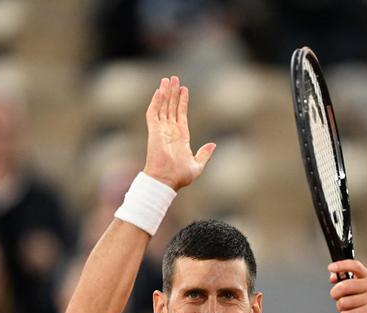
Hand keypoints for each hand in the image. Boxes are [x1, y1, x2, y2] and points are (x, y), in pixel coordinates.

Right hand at [143, 76, 215, 190]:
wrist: (166, 181)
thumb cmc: (180, 177)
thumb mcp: (197, 165)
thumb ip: (204, 154)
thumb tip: (213, 144)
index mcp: (181, 137)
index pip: (181, 114)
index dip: (182, 101)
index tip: (184, 89)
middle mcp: (170, 131)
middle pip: (171, 107)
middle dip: (173, 92)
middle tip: (174, 78)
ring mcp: (161, 130)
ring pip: (162, 106)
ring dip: (165, 93)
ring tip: (167, 79)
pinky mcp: (154, 131)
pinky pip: (153, 113)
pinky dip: (156, 102)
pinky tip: (159, 91)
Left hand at [328, 259, 366, 312]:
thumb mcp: (360, 287)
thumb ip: (346, 279)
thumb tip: (333, 277)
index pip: (355, 266)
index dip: (341, 265)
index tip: (331, 267)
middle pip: (345, 286)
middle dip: (335, 293)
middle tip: (336, 296)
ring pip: (343, 302)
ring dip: (340, 307)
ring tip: (347, 307)